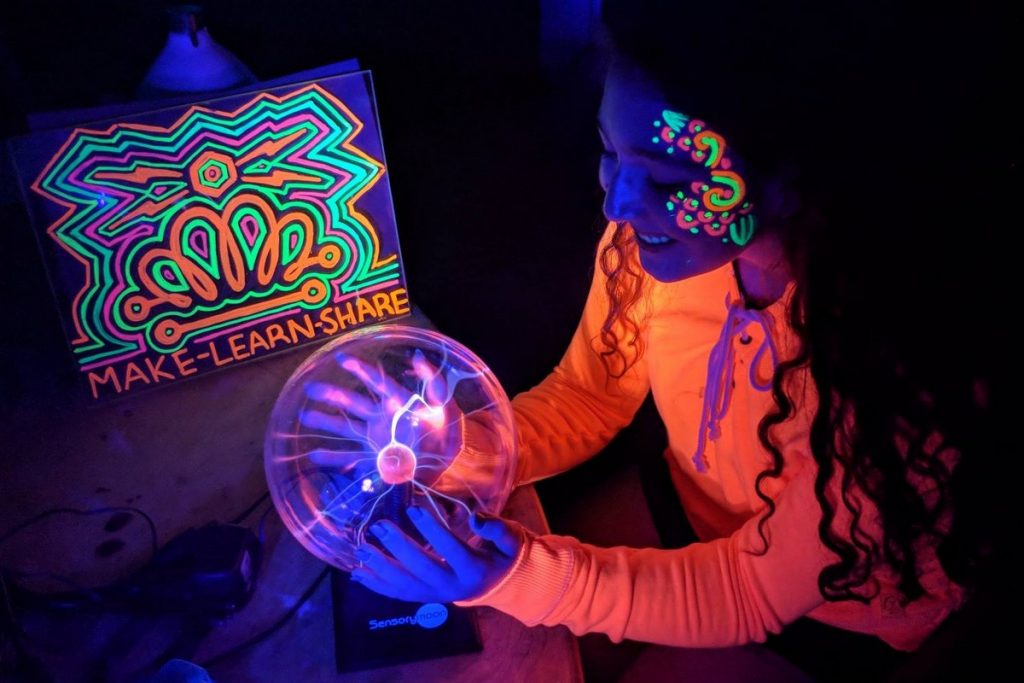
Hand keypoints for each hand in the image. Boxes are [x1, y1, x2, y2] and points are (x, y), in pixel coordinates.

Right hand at [300, 349, 460, 475]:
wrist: (449, 460)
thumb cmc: (448, 429)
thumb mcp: (444, 404)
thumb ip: (432, 382)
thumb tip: (418, 357)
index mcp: (398, 401)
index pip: (377, 383)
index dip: (361, 371)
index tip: (343, 360)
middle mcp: (382, 418)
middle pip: (354, 403)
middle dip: (333, 395)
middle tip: (311, 388)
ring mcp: (376, 438)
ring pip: (347, 428)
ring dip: (327, 422)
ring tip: (305, 415)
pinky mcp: (376, 458)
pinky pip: (351, 457)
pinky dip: (333, 458)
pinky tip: (313, 455)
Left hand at [351, 506, 521, 602]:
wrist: (501, 586)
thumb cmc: (505, 556)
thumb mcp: (510, 539)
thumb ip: (496, 528)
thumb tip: (475, 517)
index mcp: (475, 571)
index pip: (452, 550)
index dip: (433, 531)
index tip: (413, 509)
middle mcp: (453, 588)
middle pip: (423, 570)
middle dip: (398, 549)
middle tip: (378, 526)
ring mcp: (437, 596)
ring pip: (405, 586)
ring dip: (381, 569)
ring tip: (361, 549)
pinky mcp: (425, 598)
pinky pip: (399, 594)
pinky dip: (378, 585)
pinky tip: (358, 574)